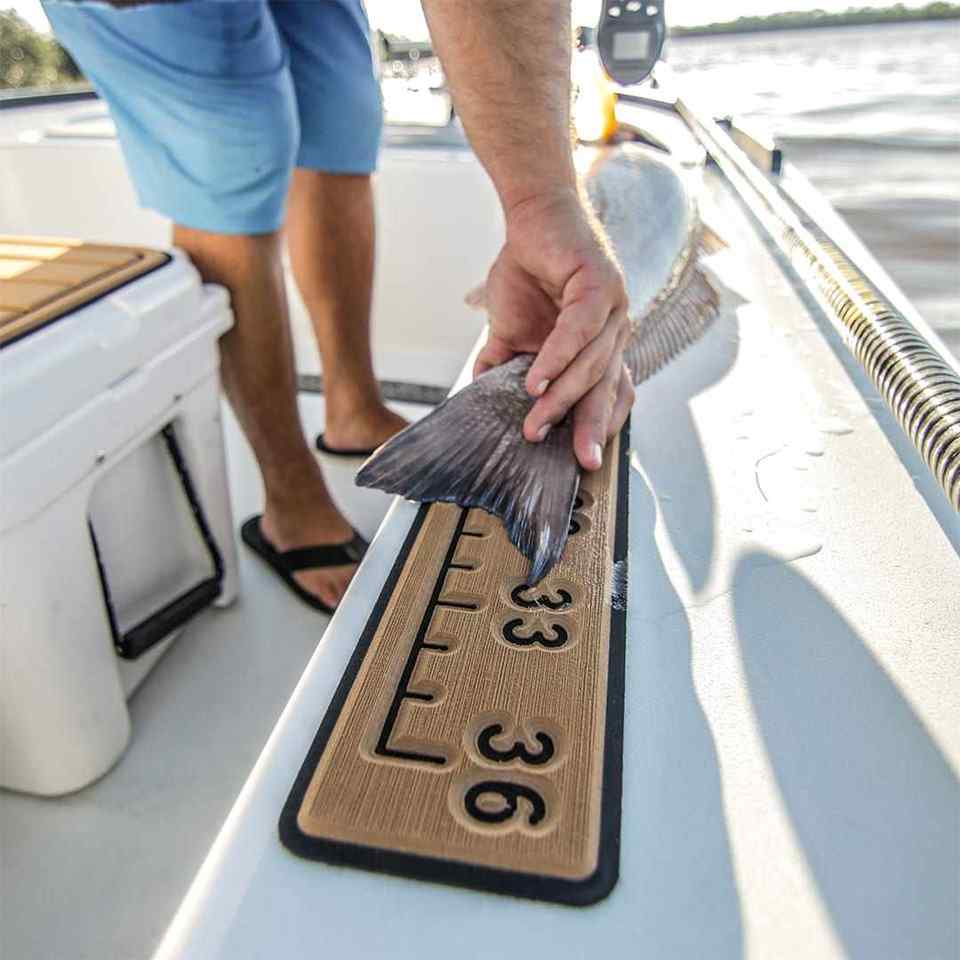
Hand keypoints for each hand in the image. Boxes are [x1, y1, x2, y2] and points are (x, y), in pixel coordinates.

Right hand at [475, 188, 633, 470]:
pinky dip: (556, 359)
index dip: (600, 425)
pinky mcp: (600, 284)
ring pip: (591, 364)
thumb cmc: (526, 269)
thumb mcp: (510, 329)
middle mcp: (615, 330)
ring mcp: (614, 307)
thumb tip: (482, 395)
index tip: (584, 460)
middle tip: (580, 462)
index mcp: (600, 344)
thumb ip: (505, 363)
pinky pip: (579, 331)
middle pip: (606, 387)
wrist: (531, 217)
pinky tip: (536, 382)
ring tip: (534, 424)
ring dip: (561, 398)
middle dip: (590, 427)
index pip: (611, 393)